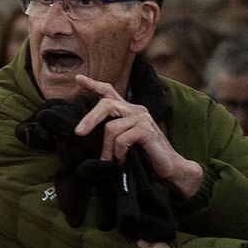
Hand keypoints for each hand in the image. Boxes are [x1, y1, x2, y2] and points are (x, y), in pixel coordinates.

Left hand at [73, 75, 202, 196]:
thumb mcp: (122, 143)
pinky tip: (123, 160)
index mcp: (128, 111)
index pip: (109, 92)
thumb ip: (109, 135)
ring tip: (111, 160)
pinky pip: (122, 139)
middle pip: (106, 104)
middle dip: (89, 119)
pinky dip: (119, 153)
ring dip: (107, 148)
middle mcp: (136, 110)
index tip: (78, 79)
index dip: (93, 85)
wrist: (170, 169)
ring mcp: (142, 118)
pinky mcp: (147, 129)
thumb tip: (83, 134)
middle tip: (78, 133)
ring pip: (111, 127)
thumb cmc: (144, 157)